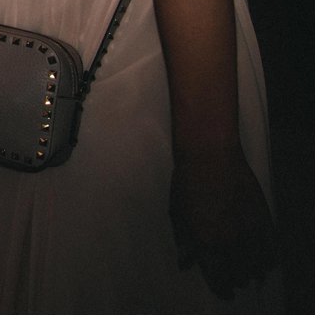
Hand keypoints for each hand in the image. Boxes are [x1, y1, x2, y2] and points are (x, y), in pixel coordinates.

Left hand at [170, 149, 275, 298]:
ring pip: (258, 267)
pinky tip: (266, 261)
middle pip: (239, 275)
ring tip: (249, 274)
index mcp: (205, 242)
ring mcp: (249, 232)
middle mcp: (229, 242)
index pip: (217, 278)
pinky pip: (272, 250)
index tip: (224, 293)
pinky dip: (270, 260)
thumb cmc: (188, 182)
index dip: (222, 289)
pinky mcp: (264, 220)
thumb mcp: (177, 213)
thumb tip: (186, 264)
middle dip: (236, 281)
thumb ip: (184, 242)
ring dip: (253, 273)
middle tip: (234, 282)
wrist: (210, 156)